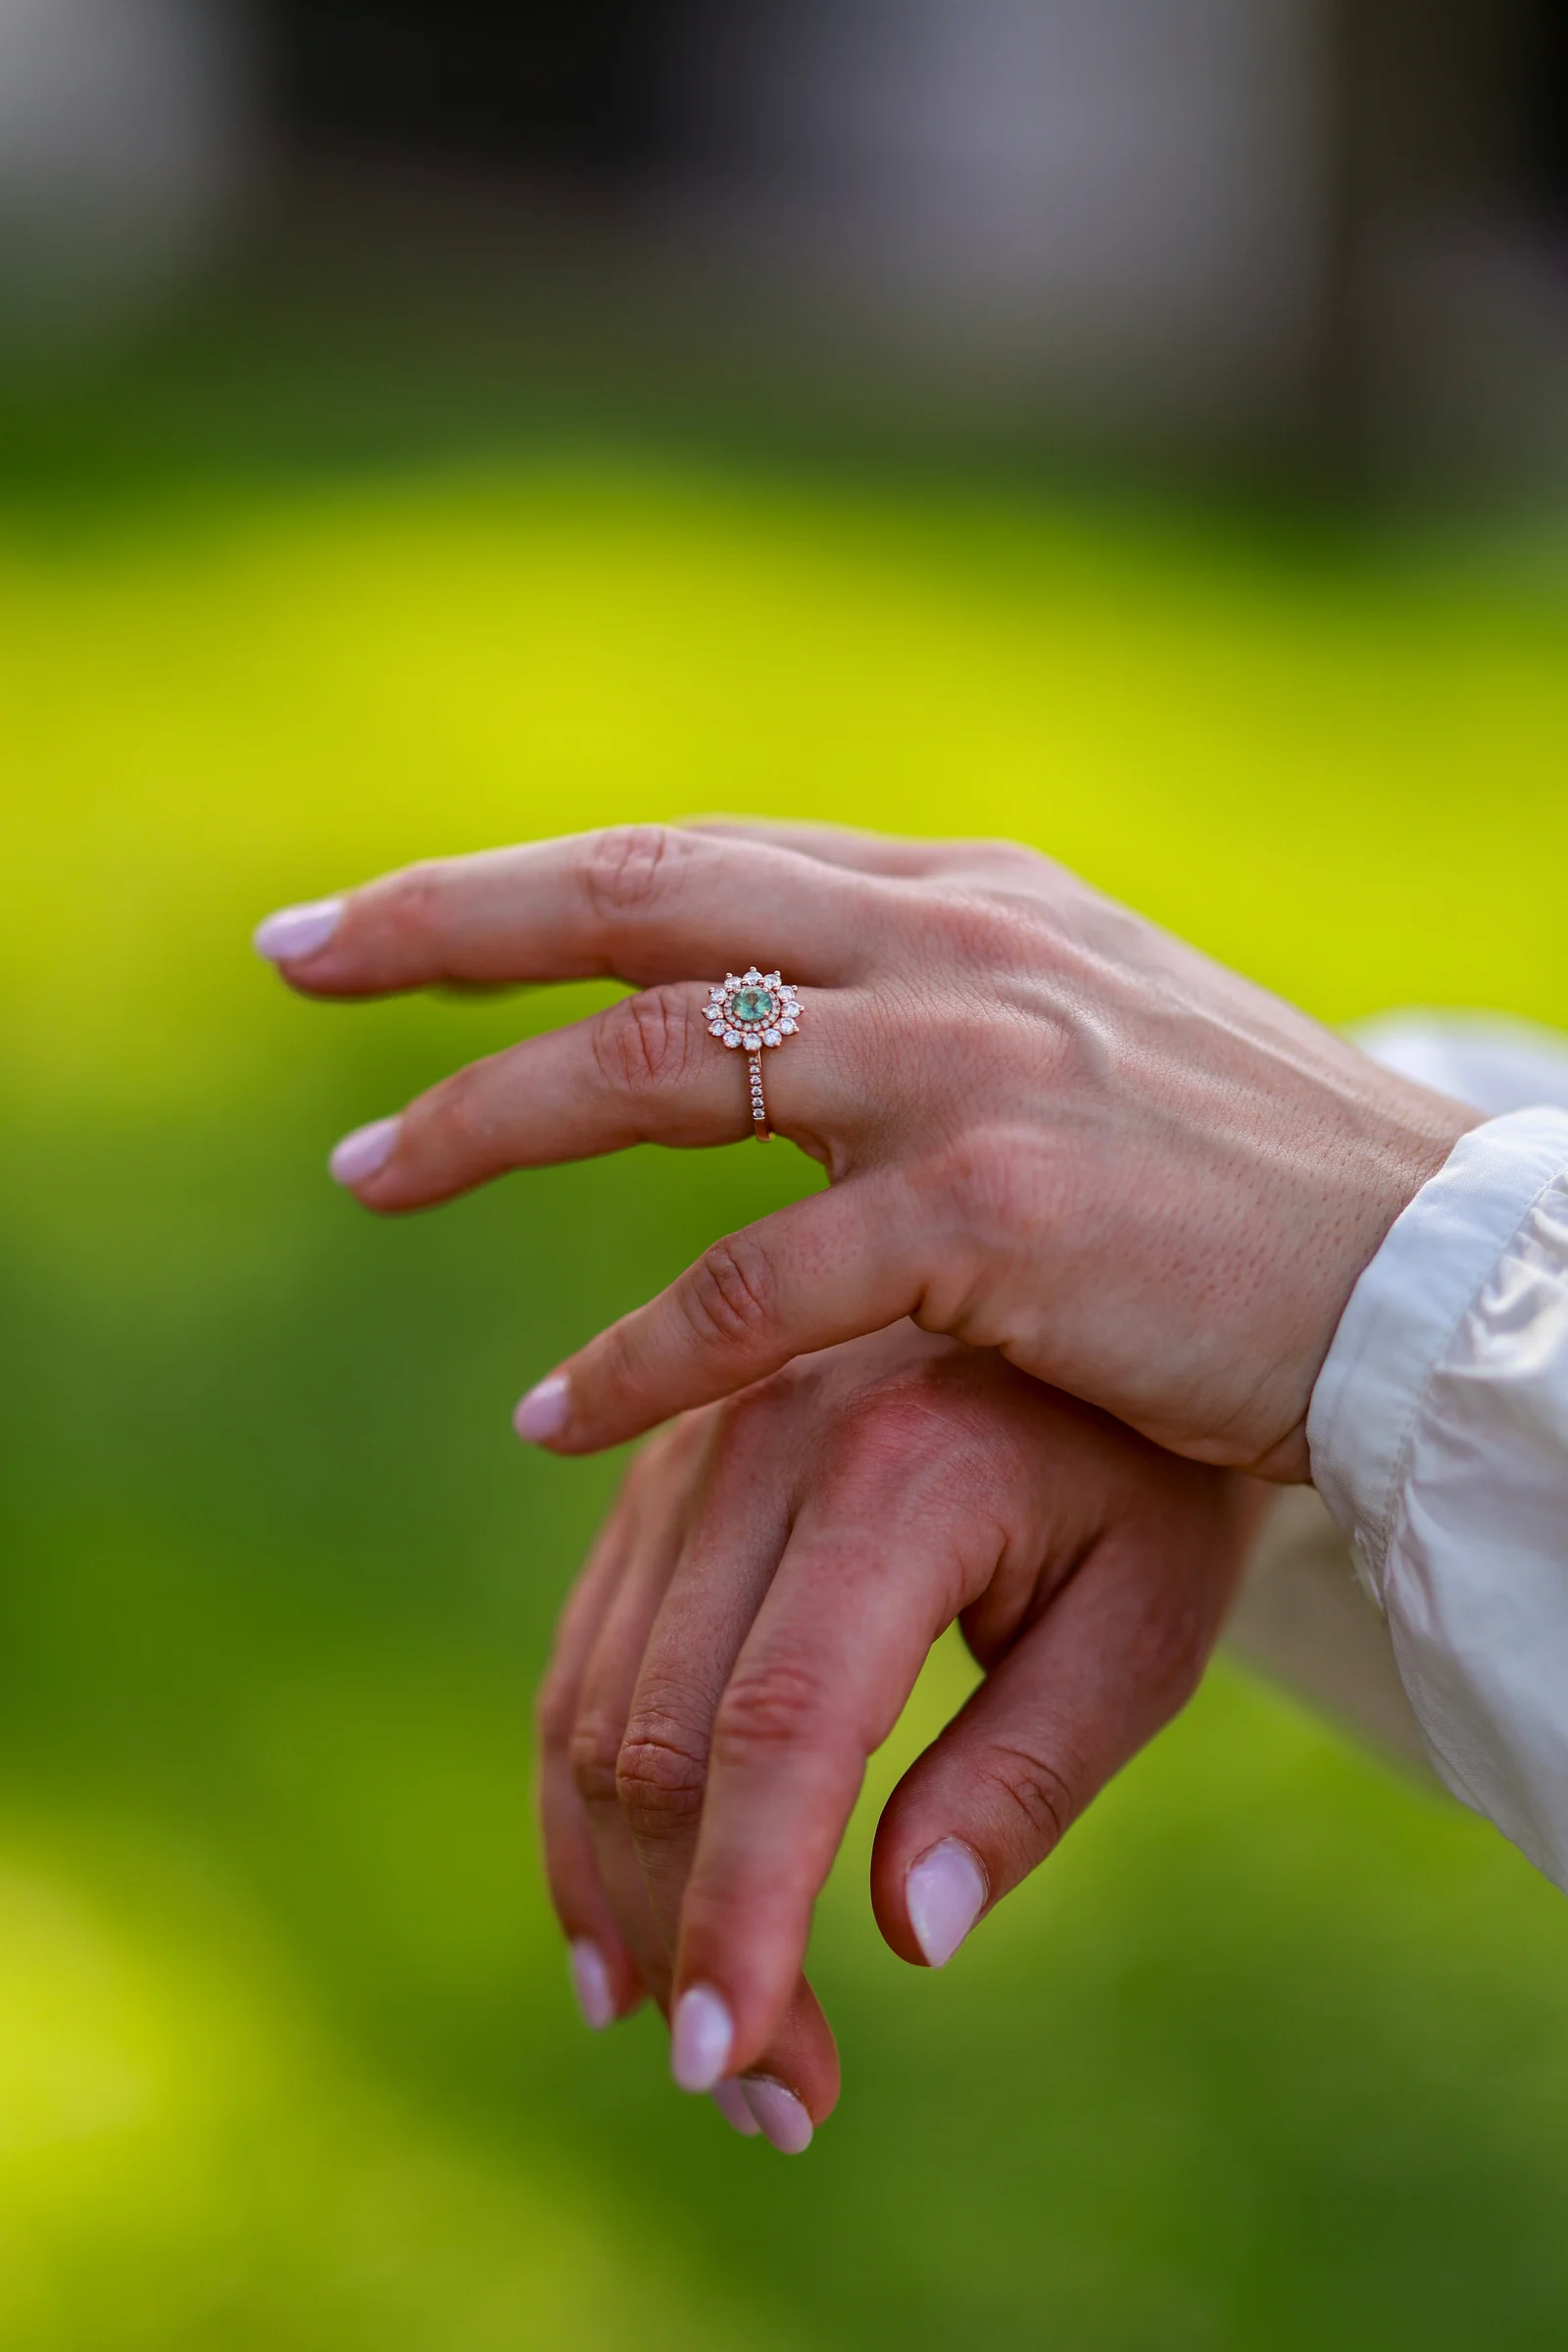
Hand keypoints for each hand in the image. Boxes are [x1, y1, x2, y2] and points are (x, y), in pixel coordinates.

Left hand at [258, 822, 1472, 1477]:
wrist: (1424, 1273)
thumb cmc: (1244, 1178)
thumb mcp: (1072, 1035)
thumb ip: (918, 1004)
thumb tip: (764, 1004)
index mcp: (963, 899)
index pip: (691, 862)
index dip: (514, 885)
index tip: (369, 919)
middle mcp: (954, 948)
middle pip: (642, 903)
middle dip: (445, 924)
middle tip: (291, 958)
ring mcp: (976, 1068)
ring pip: (668, 1064)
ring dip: (493, 1121)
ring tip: (366, 1178)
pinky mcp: (1001, 1218)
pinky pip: (761, 1291)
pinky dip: (640, 1355)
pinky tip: (554, 1421)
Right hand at [534, 1326, 1259, 2148]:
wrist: (1104, 1296)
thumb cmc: (1149, 1486)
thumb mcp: (1143, 1629)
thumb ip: (1024, 1778)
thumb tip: (904, 1935)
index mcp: (900, 1472)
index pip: (784, 1730)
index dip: (744, 1913)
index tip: (736, 2070)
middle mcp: (764, 1436)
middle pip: (664, 1733)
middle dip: (691, 1935)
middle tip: (771, 2098)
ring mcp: (695, 1443)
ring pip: (598, 1704)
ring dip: (622, 1892)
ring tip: (697, 2038)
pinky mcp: (665, 1468)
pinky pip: (588, 1650)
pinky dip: (583, 1798)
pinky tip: (615, 1919)